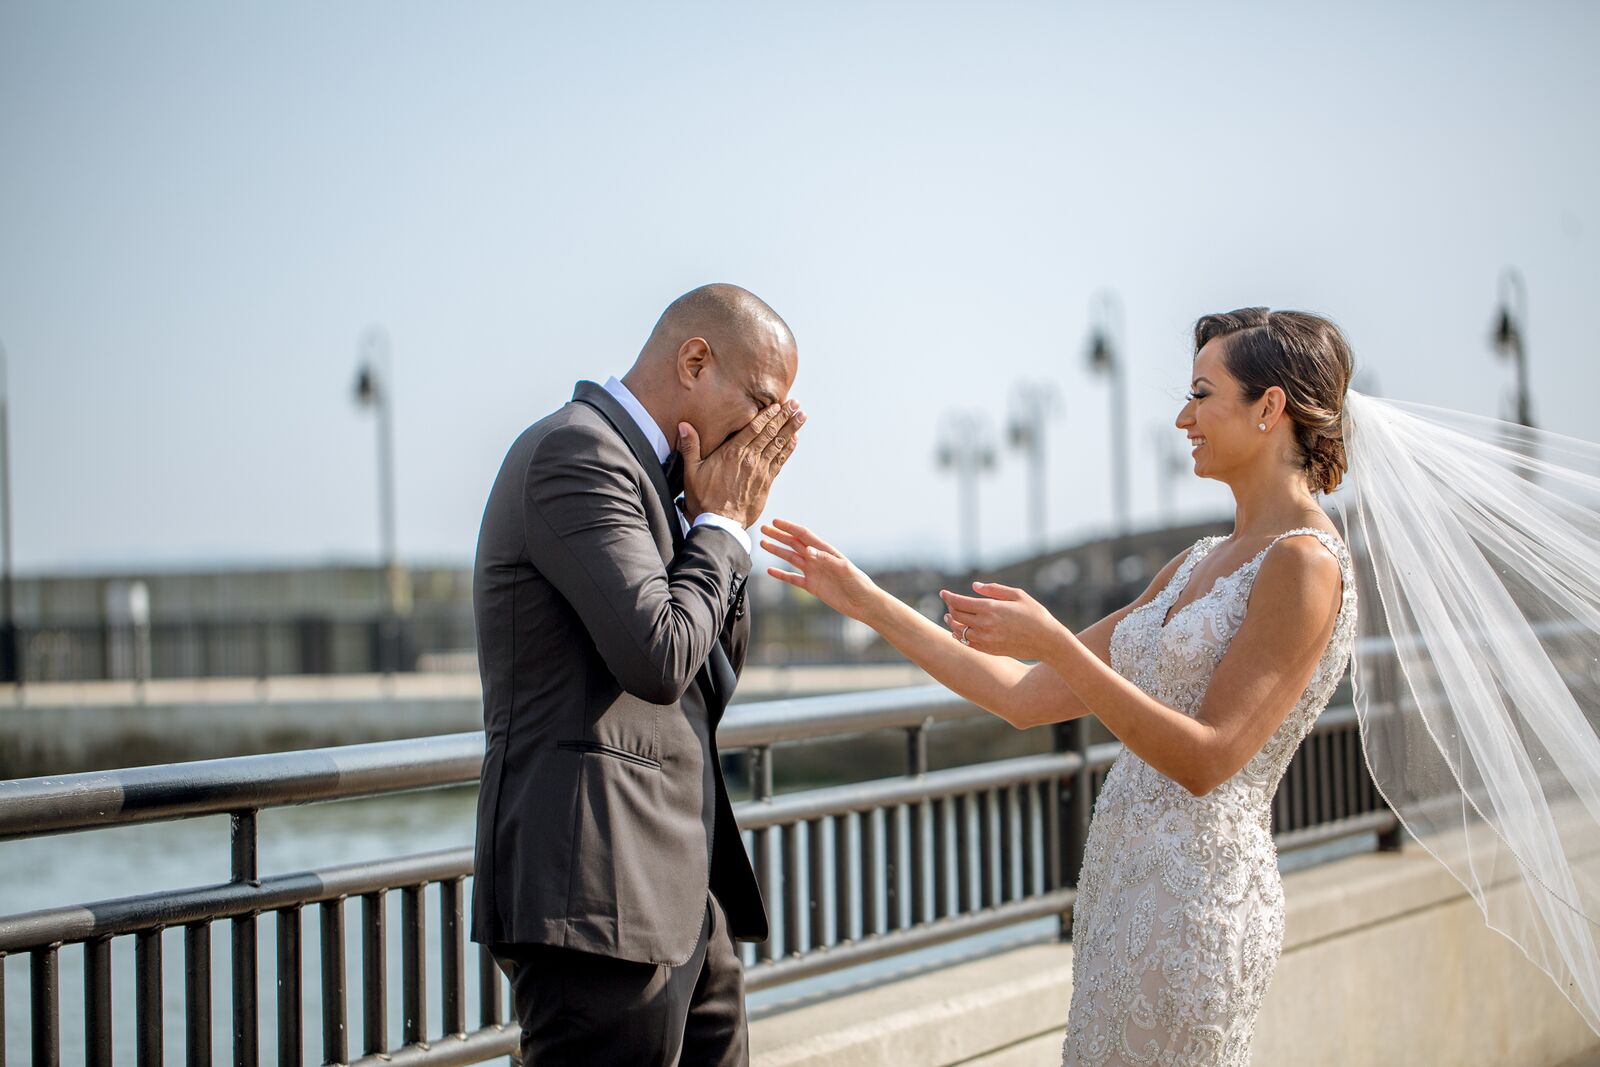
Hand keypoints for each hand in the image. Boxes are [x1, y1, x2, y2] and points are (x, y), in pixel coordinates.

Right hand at [680, 400, 803, 527]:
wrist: (719, 523)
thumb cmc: (703, 498)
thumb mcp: (691, 471)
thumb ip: (690, 447)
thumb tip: (684, 425)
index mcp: (731, 452)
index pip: (754, 428)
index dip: (767, 415)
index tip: (777, 404)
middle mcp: (749, 458)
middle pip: (770, 433)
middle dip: (784, 416)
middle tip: (796, 404)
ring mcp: (759, 470)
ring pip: (778, 444)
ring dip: (791, 429)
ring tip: (801, 416)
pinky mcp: (766, 483)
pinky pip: (780, 461)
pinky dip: (789, 449)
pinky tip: (795, 439)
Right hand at [760, 519, 880, 621]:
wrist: (863, 603)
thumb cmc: (858, 583)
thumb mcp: (844, 569)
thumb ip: (826, 559)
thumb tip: (807, 549)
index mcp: (825, 551)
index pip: (804, 535)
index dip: (789, 528)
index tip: (775, 522)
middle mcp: (817, 559)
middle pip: (794, 544)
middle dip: (779, 535)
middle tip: (763, 528)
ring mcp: (814, 572)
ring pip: (791, 558)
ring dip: (777, 551)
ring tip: (763, 543)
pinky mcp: (812, 586)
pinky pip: (793, 579)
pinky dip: (781, 574)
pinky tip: (770, 570)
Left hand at [939, 582, 1062, 660]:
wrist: (1047, 641)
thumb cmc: (1035, 614)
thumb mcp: (1017, 595)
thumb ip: (993, 590)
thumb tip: (974, 586)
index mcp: (991, 608)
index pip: (960, 602)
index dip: (948, 597)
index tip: (942, 593)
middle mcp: (985, 624)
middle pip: (957, 616)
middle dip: (950, 608)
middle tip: (949, 603)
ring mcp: (986, 639)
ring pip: (959, 631)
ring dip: (952, 623)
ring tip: (950, 617)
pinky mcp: (990, 650)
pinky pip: (968, 644)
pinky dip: (960, 637)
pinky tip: (959, 632)